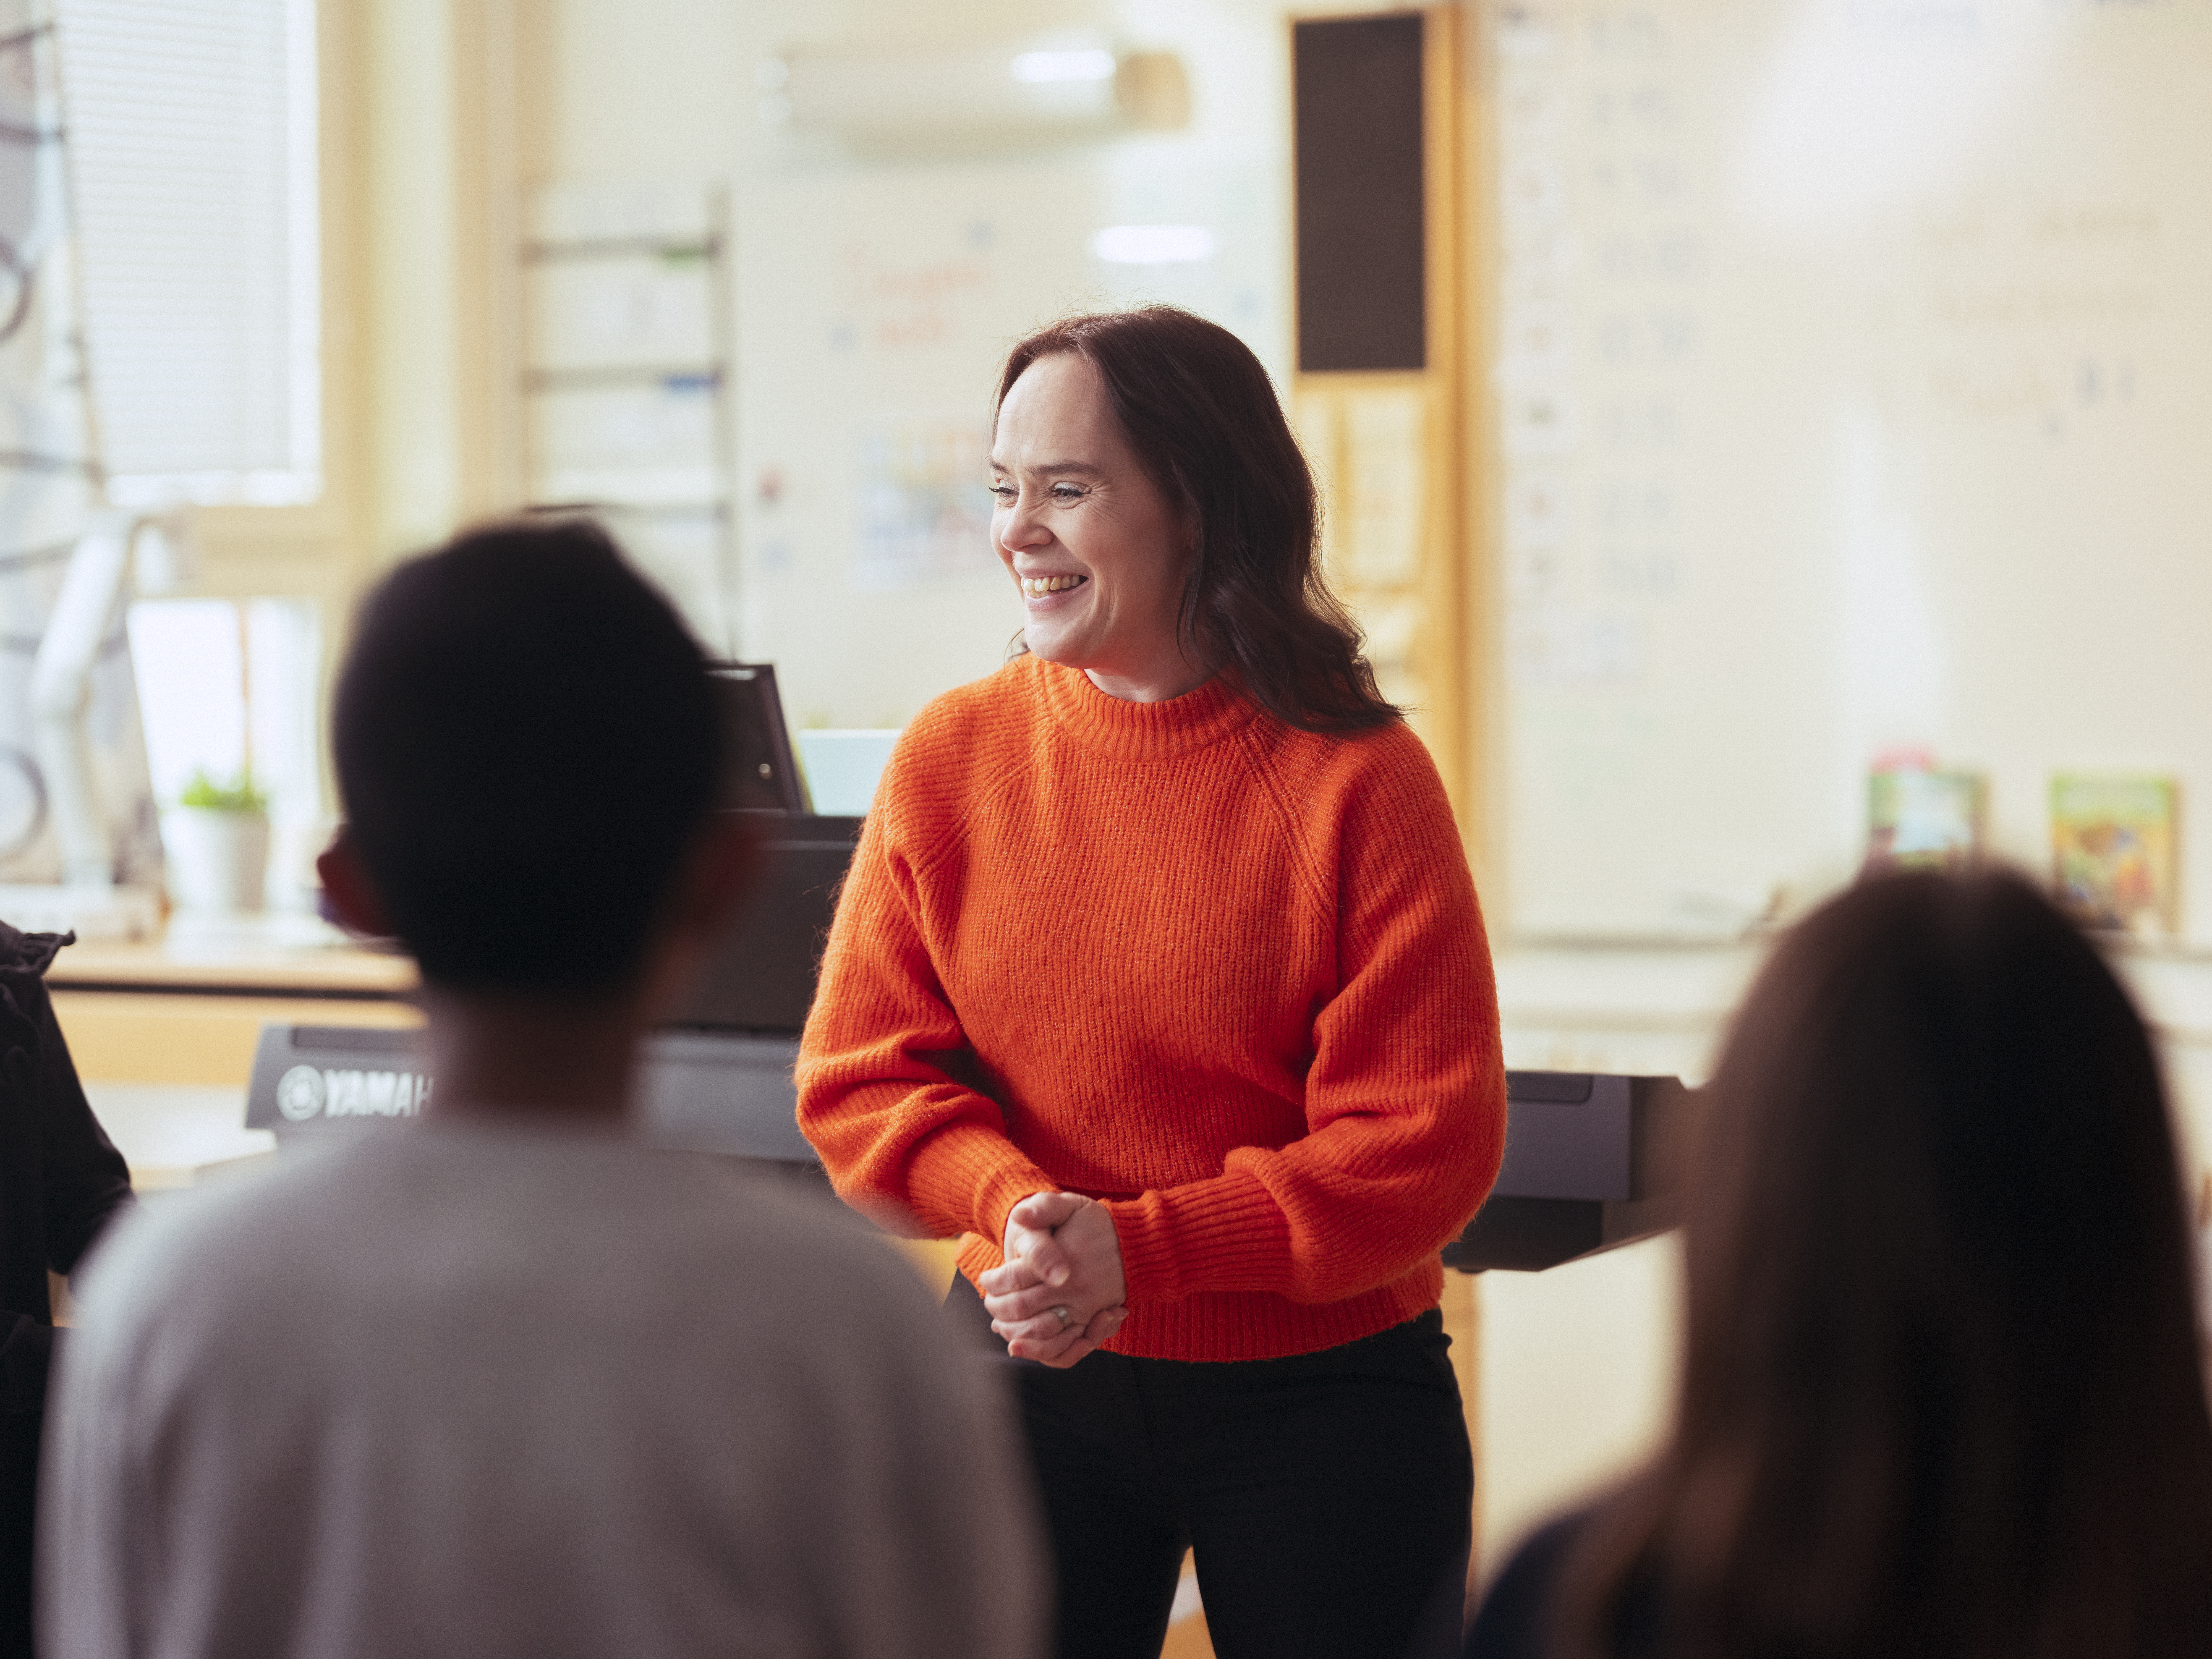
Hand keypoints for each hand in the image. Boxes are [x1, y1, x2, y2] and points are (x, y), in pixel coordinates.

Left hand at [981, 1192, 1127, 1366]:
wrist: (1135, 1243)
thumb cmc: (1096, 1223)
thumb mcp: (1070, 1205)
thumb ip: (1043, 1208)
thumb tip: (1019, 1215)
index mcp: (1062, 1259)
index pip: (1014, 1278)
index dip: (993, 1282)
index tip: (985, 1280)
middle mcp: (1073, 1288)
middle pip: (1021, 1307)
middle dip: (998, 1307)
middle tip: (989, 1302)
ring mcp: (1084, 1309)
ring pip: (1040, 1332)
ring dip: (1014, 1331)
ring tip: (1000, 1325)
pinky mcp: (1092, 1323)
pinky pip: (1065, 1347)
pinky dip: (1042, 1351)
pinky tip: (1024, 1345)